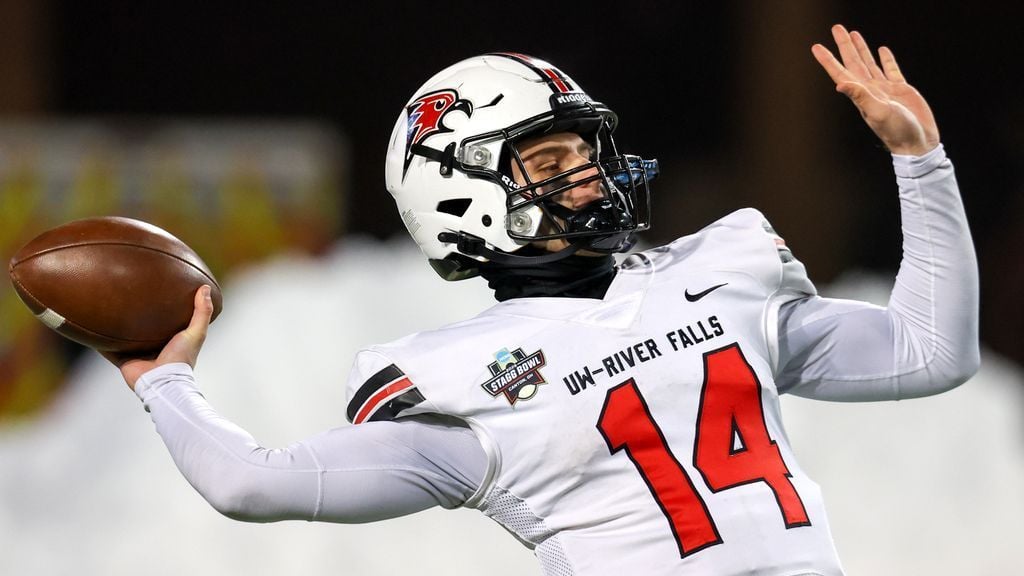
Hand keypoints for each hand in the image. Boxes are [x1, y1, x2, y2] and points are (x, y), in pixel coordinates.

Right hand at [103, 285, 213, 390]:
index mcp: (169, 340)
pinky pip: (107, 348)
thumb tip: (204, 287)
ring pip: (123, 337)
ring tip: (106, 308)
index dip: (161, 308)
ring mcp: (136, 354)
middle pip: (141, 328)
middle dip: (135, 315)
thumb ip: (202, 311)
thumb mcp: (196, 332)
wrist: (162, 381)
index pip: (163, 321)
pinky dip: (99, 340)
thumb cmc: (181, 358)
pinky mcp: (122, 360)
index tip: (156, 292)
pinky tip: (91, 329)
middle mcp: (152, 346)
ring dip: (115, 326)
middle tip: (127, 296)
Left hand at [812, 24, 939, 155]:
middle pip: (853, 62)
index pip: (840, 72)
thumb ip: (860, 97)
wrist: (917, 142)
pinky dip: (886, 59)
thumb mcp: (877, 112)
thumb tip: (840, 84)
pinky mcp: (900, 90)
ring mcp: (884, 89)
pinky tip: (882, 50)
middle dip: (844, 45)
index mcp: (861, 94)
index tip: (816, 47)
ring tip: (853, 33)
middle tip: (836, 28)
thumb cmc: (897, 131)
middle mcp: (869, 90)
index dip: (828, 60)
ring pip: (869, 63)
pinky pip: (891, 69)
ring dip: (861, 49)